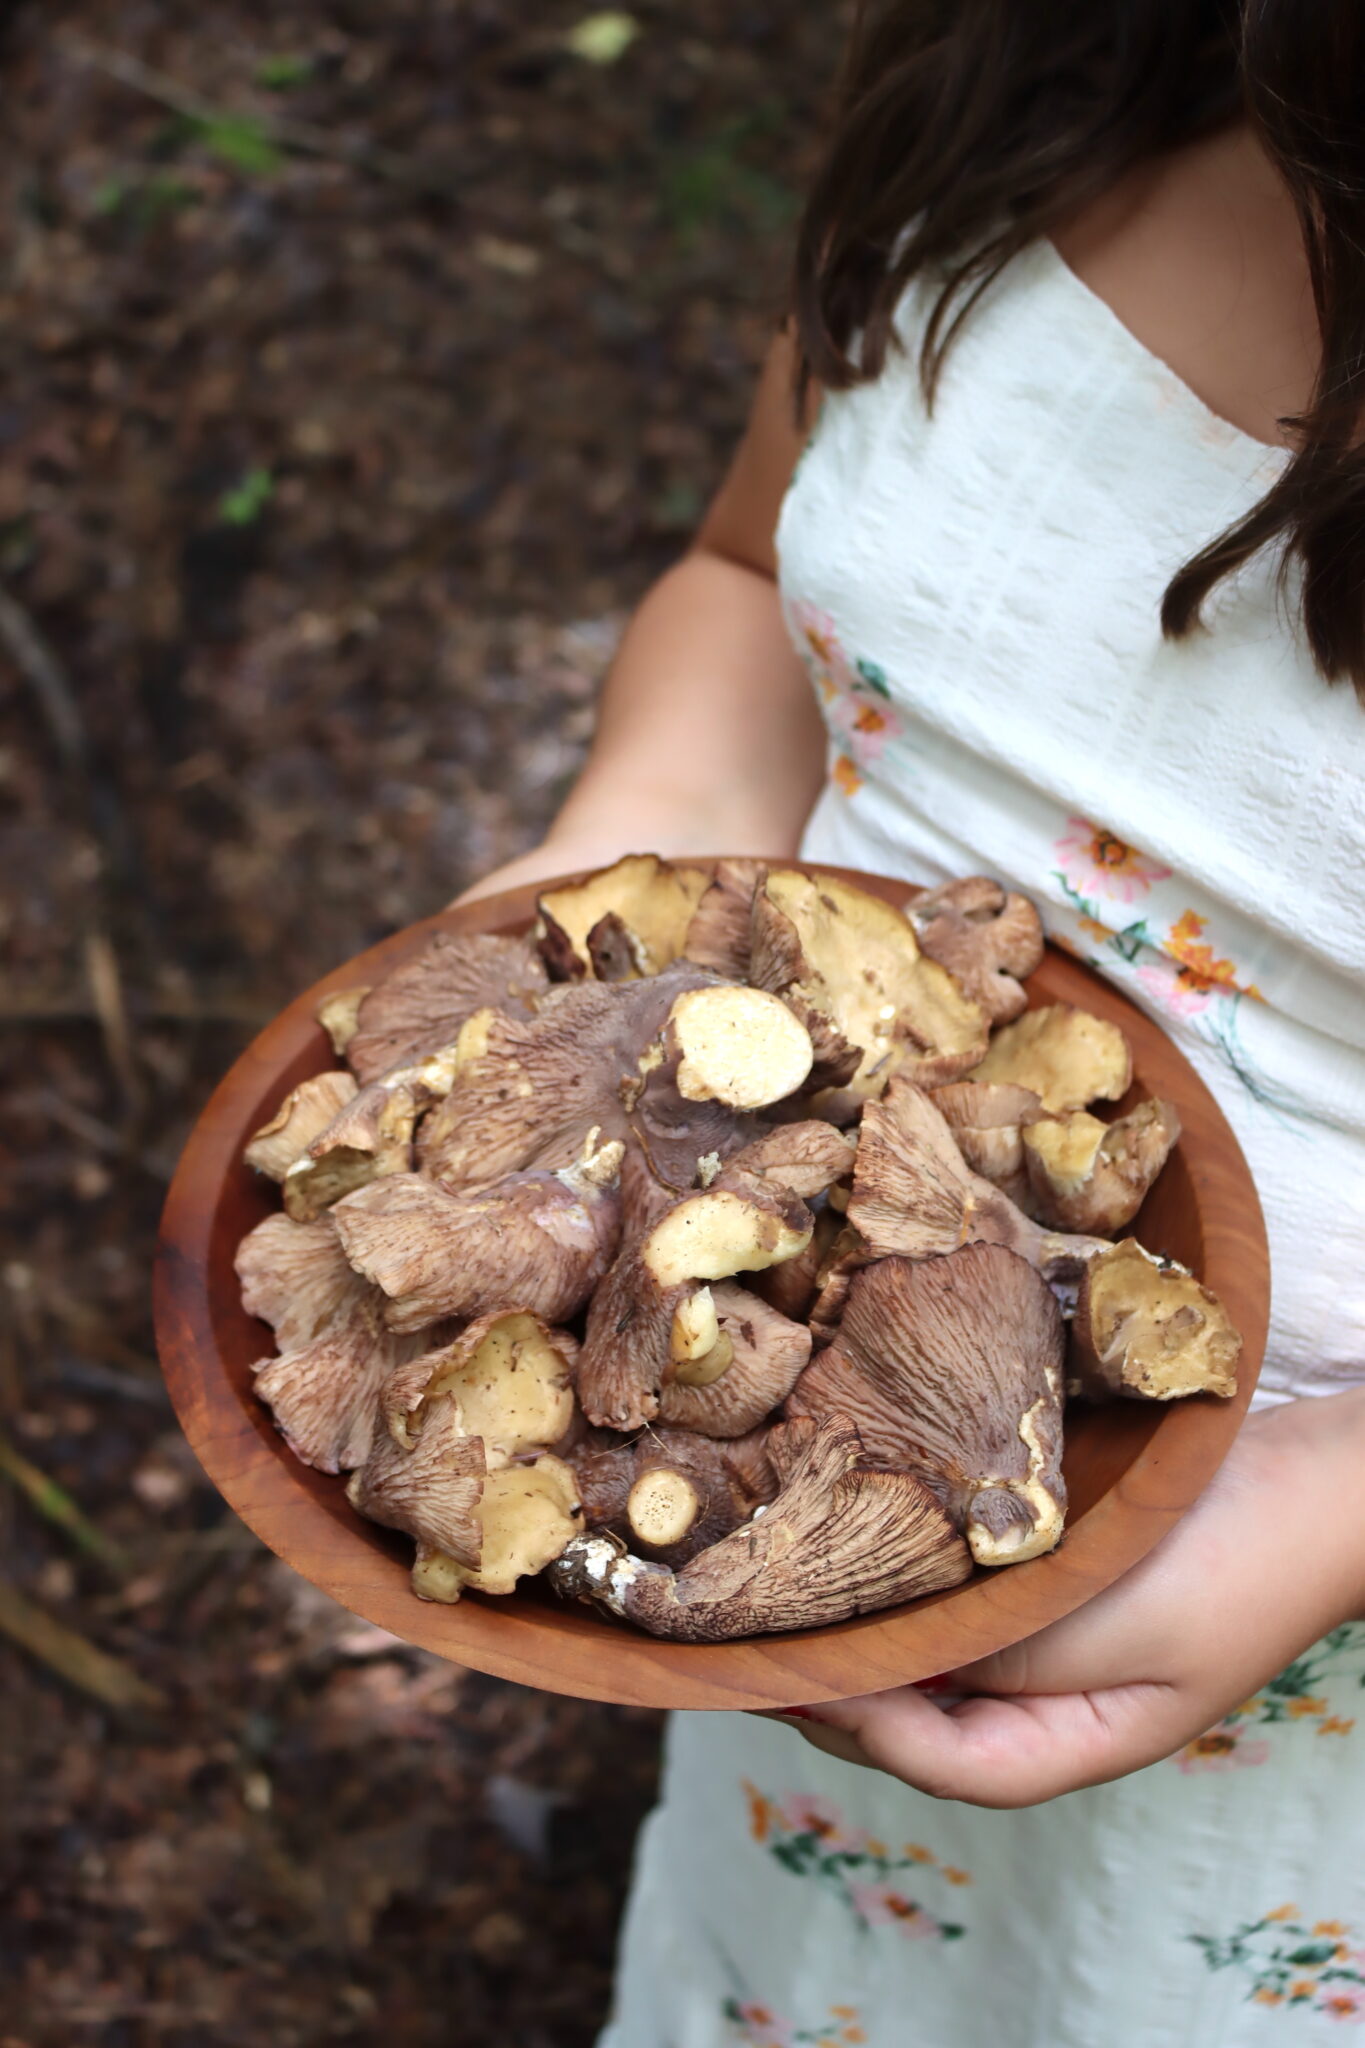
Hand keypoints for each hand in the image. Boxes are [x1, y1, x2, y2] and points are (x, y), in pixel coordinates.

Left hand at [761, 1389, 1364, 1807]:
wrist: (1325, 1483)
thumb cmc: (1235, 1558)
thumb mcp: (1117, 1619)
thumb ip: (1009, 1651)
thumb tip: (890, 1656)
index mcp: (1070, 1745)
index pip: (935, 1759)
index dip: (854, 1720)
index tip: (784, 1663)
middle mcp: (1049, 1707)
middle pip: (916, 1717)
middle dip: (833, 1682)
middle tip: (747, 1629)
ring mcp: (1050, 1645)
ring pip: (931, 1658)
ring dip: (864, 1627)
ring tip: (784, 1584)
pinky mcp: (1050, 1584)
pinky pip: (961, 1599)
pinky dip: (908, 1580)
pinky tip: (865, 1535)